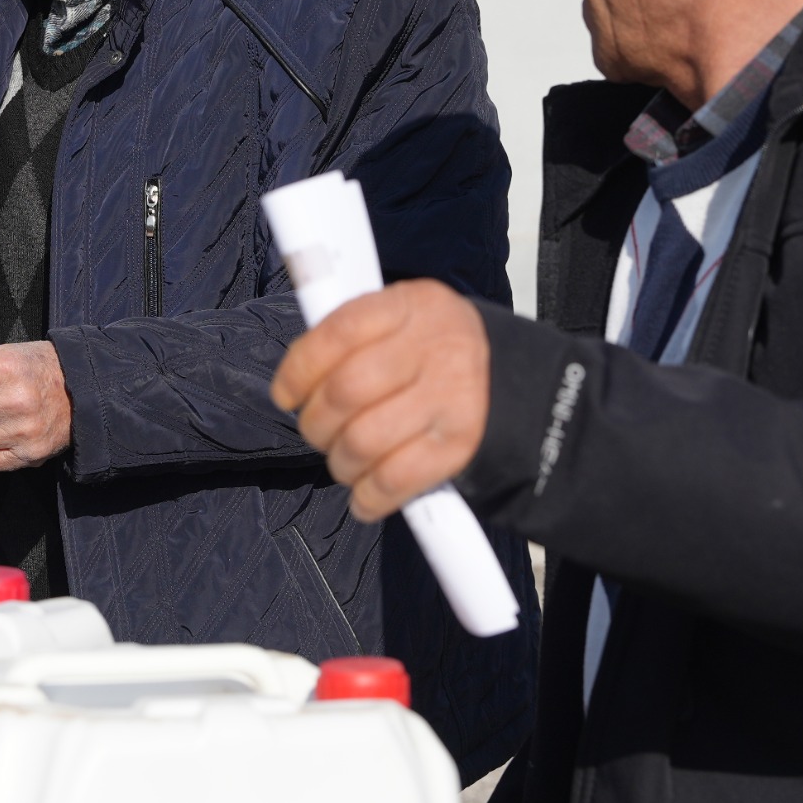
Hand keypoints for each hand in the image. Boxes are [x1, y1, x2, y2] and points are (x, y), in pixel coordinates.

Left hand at [270, 279, 488, 522]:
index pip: (339, 331)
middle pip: (345, 391)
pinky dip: (368, 496)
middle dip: (316, 423)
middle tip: (318, 432)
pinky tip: (364, 496)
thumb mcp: (404, 321)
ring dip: (340, 462)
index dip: (300, 368)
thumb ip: (355, 338)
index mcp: (412, 306)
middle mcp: (436, 347)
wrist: (517, 382)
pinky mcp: (461, 446)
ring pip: (364, 440)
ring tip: (344, 462)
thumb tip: (296, 379)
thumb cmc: (437, 353)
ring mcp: (452, 398)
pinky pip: (395, 478)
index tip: (286, 394)